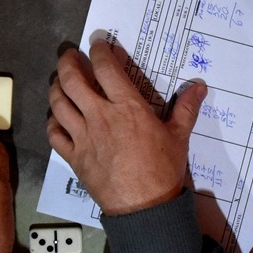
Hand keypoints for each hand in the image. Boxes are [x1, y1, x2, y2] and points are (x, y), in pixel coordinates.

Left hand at [47, 41, 206, 215]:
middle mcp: (100, 117)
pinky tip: (56, 118)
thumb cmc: (163, 171)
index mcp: (127, 107)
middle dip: (67, 62)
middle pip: (72, 80)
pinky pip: (54, 134)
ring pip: (58, 104)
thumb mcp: (179, 136)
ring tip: (59, 81)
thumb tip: (200, 85)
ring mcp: (83, 137)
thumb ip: (186, 108)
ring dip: (55, 88)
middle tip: (68, 55)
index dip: (98, 51)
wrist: (145, 208)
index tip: (96, 44)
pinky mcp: (74, 157)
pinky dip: (52, 121)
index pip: (106, 69)